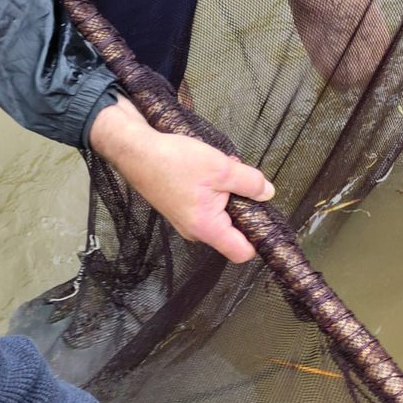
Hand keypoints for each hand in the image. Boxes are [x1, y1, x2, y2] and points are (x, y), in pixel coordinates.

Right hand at [88, 97, 275, 262]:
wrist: (135, 149)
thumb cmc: (173, 160)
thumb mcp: (221, 167)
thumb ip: (249, 182)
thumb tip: (268, 193)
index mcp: (207, 228)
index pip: (242, 253)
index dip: (258, 240)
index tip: (266, 219)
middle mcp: (196, 232)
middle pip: (234, 232)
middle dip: (243, 208)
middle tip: (241, 183)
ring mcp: (187, 222)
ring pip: (221, 216)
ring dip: (228, 196)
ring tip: (222, 172)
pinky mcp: (181, 210)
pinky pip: (207, 208)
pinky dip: (214, 192)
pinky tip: (209, 172)